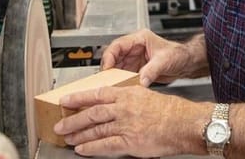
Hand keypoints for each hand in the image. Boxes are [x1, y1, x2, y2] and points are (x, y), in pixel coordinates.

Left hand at [53, 85, 208, 156]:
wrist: (184, 123)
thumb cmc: (170, 111)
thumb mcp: (147, 97)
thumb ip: (128, 100)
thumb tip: (113, 106)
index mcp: (128, 94)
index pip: (97, 94)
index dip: (79, 98)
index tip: (65, 100)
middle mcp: (124, 108)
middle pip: (92, 113)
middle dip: (73, 120)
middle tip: (60, 125)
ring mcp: (126, 125)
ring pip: (96, 129)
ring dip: (79, 135)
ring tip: (69, 138)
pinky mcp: (130, 141)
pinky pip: (105, 145)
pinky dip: (92, 148)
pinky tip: (83, 149)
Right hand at [101, 30, 204, 86]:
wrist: (186, 63)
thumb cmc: (179, 54)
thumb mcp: (165, 61)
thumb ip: (151, 70)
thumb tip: (140, 81)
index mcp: (140, 39)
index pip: (118, 45)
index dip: (109, 56)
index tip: (107, 68)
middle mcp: (134, 49)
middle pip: (113, 57)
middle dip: (108, 68)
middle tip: (106, 79)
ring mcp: (134, 59)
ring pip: (116, 67)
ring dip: (113, 77)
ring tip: (112, 86)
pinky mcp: (136, 70)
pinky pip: (124, 76)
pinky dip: (121, 82)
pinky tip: (120, 88)